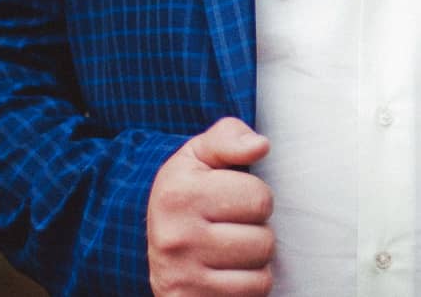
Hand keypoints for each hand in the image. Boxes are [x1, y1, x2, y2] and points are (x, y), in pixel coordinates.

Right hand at [147, 118, 274, 295]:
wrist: (156, 243)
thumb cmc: (189, 192)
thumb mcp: (199, 155)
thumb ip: (229, 138)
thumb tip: (260, 145)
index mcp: (178, 194)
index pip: (259, 198)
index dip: (255, 197)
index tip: (231, 199)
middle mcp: (176, 237)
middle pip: (264, 239)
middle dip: (256, 230)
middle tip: (230, 226)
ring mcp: (182, 276)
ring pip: (261, 272)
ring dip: (254, 260)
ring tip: (229, 249)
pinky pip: (253, 294)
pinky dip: (249, 285)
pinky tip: (227, 272)